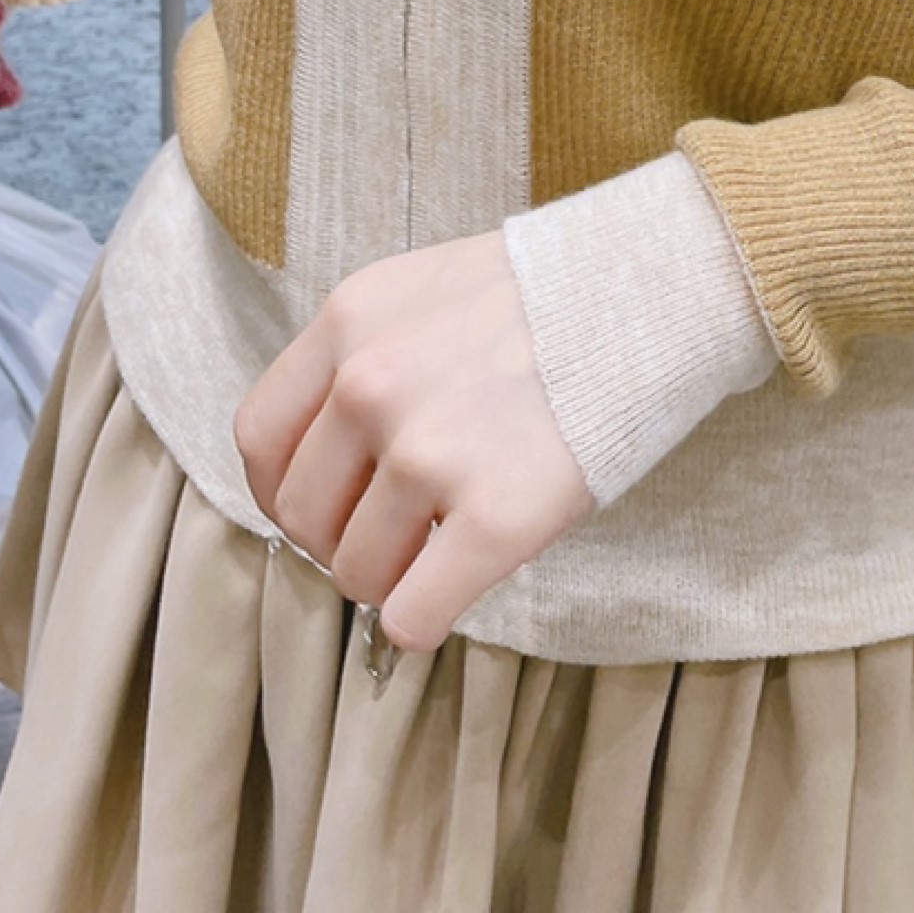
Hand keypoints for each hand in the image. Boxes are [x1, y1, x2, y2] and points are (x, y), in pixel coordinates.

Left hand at [233, 233, 594, 653]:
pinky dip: (423, 622)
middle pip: (302, 516)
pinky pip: (415, 613)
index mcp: (347, 323)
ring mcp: (431, 452)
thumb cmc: (547, 294)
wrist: (654, 289)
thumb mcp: (425, 293)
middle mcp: (370, 385)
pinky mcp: (498, 515)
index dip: (286, 490)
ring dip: (393, 578)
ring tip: (442, 551)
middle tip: (398, 533)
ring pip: (359, 572)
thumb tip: (332, 464)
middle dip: (342, 539)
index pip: (259, 440)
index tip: (327, 505)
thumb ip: (365, 360)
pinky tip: (452, 596)